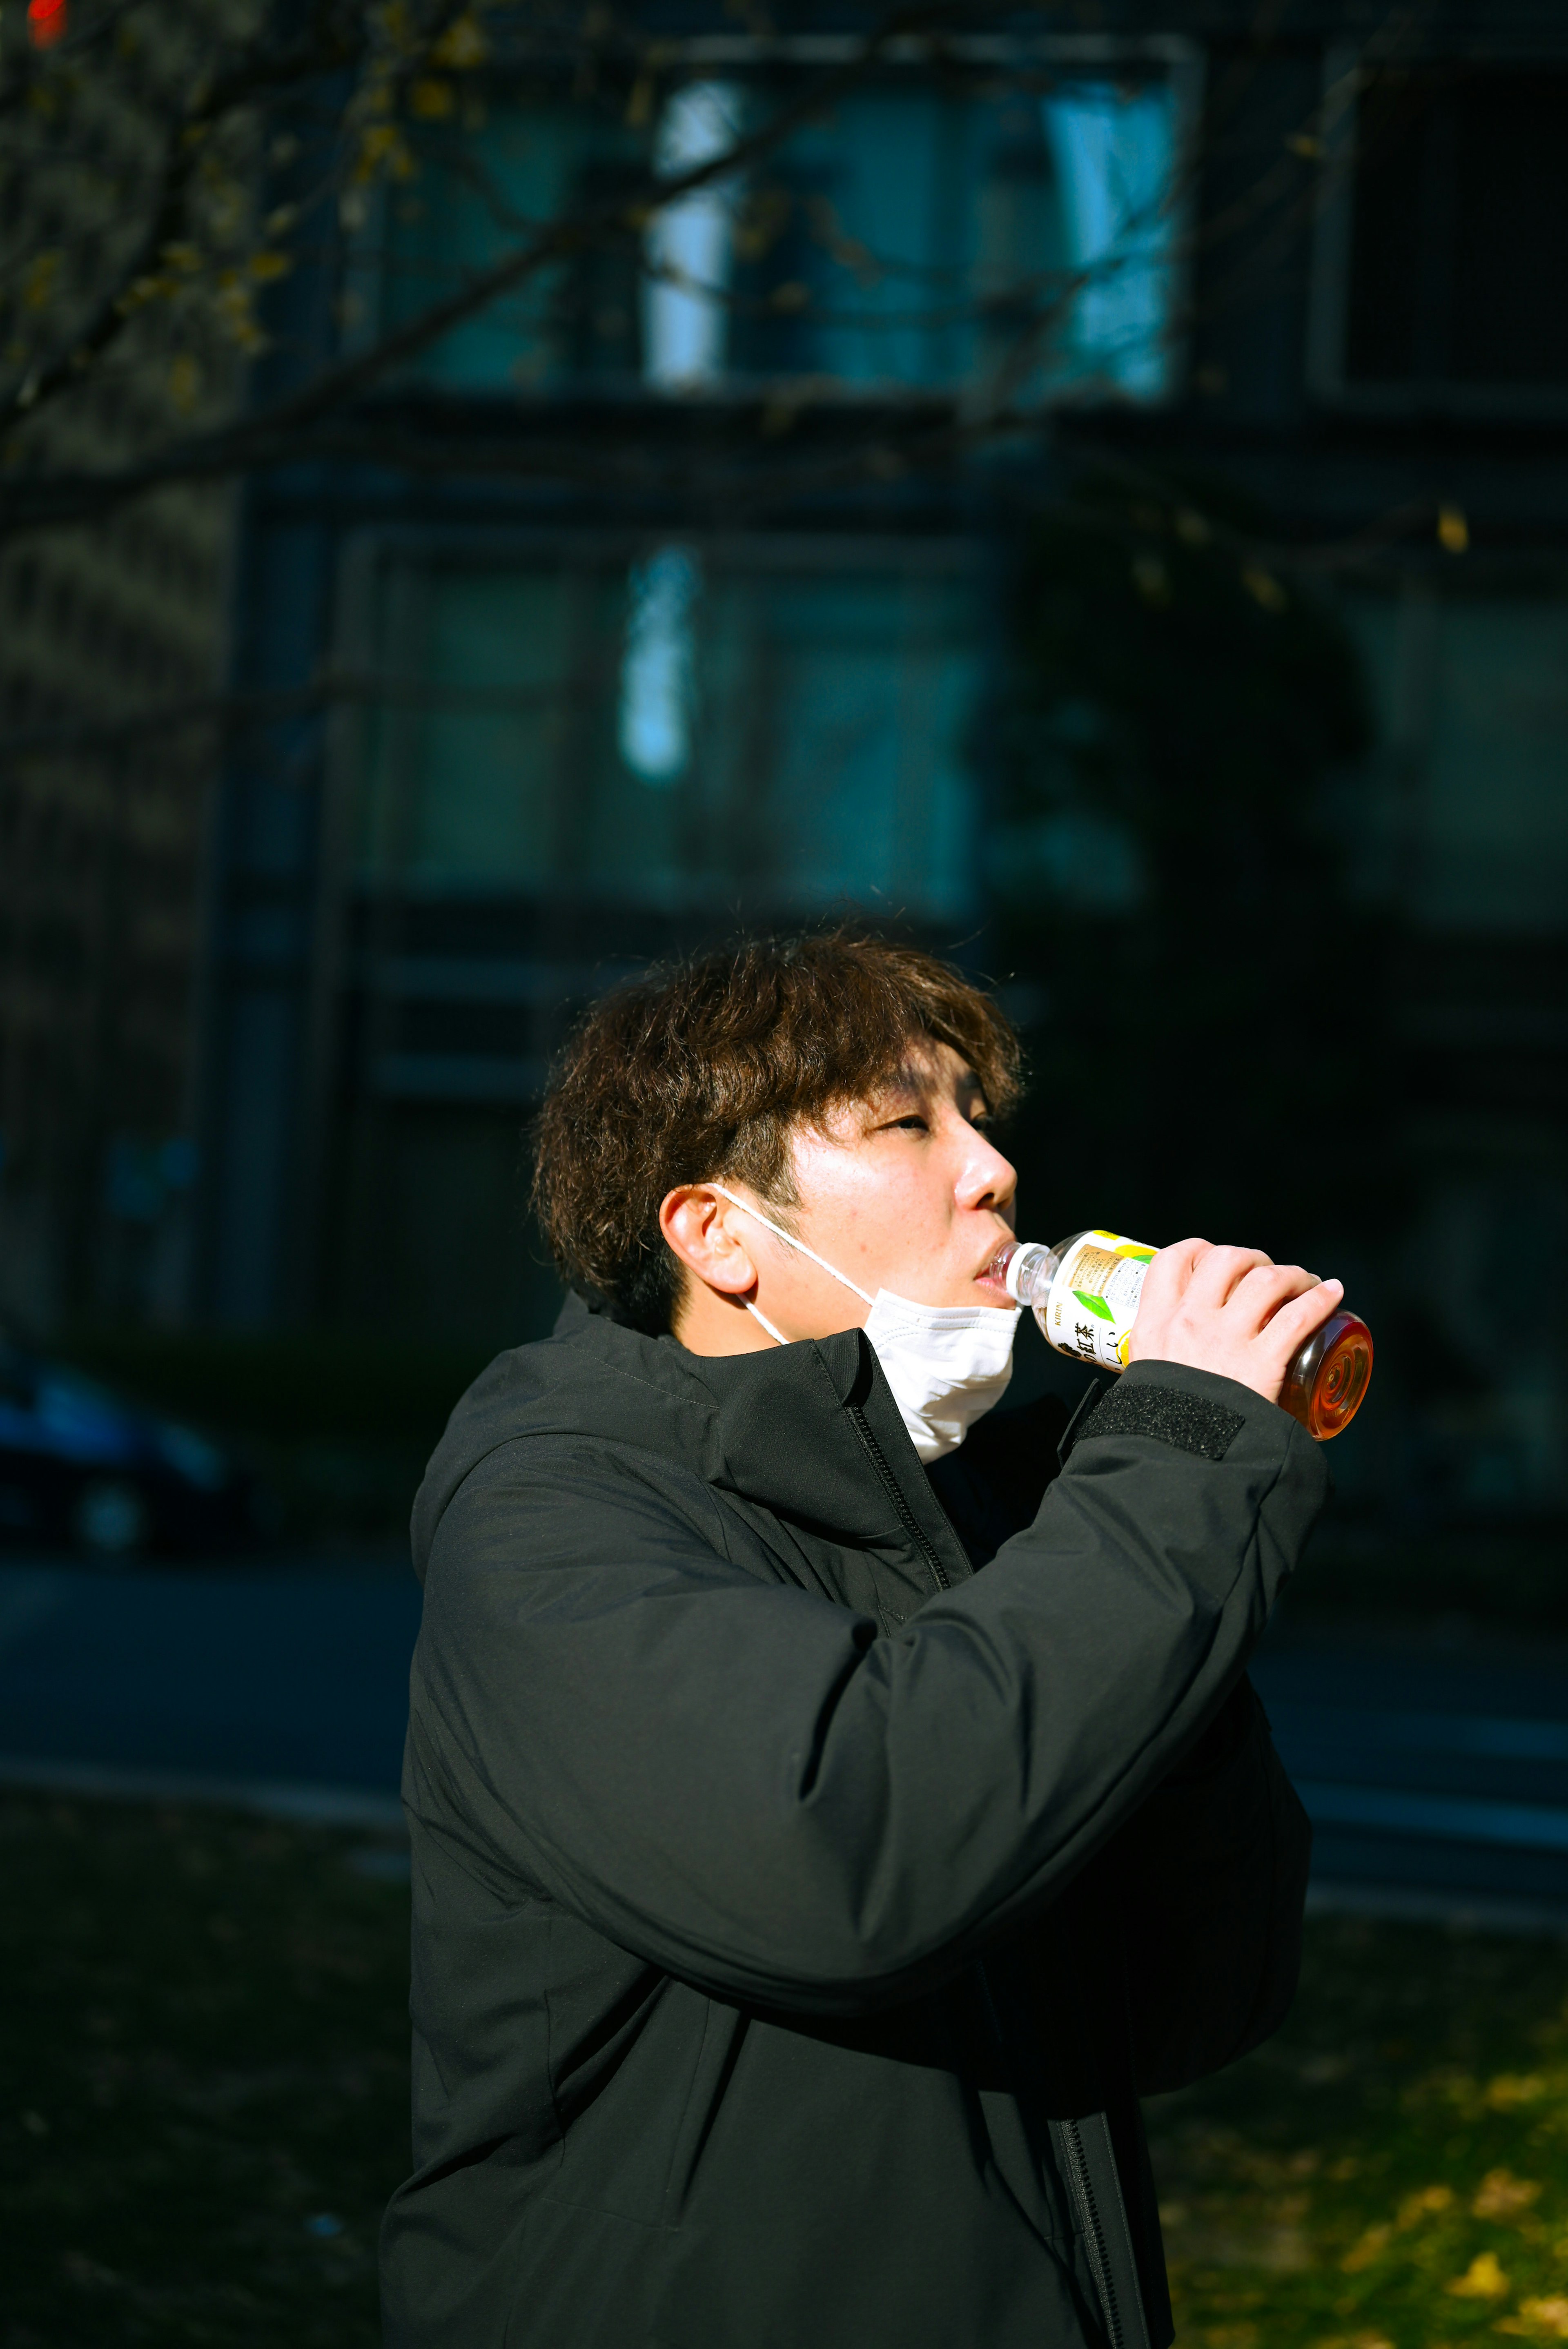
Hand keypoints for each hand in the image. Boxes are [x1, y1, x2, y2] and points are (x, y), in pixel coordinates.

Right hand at [1124, 1239, 1343, 1407]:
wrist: (1178, 1463)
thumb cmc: (1161, 1428)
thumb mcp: (1145, 1382)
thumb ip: (1157, 1367)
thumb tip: (1172, 1371)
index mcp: (1155, 1323)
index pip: (1172, 1260)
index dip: (1198, 1250)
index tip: (1215, 1258)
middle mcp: (1190, 1321)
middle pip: (1226, 1259)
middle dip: (1253, 1258)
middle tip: (1266, 1272)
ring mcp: (1228, 1339)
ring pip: (1266, 1279)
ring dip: (1291, 1274)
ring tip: (1305, 1282)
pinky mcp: (1263, 1361)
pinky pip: (1299, 1316)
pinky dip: (1321, 1298)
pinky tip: (1333, 1293)